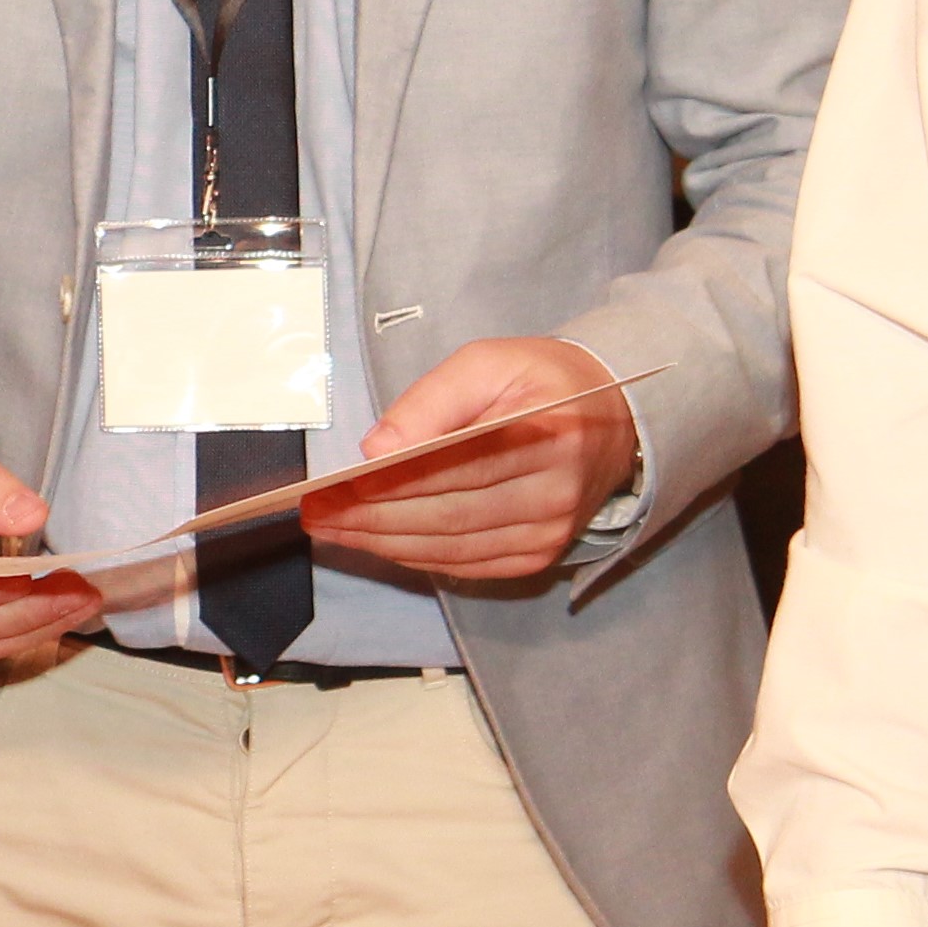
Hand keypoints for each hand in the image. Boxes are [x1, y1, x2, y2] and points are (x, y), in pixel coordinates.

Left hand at [300, 336, 638, 581]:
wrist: (611, 419)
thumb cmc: (538, 382)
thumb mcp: (485, 363)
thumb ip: (429, 402)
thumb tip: (375, 450)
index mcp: (546, 432)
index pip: (455, 466)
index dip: (389, 482)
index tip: (333, 486)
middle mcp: (554, 490)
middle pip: (448, 513)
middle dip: (372, 517)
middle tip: (315, 513)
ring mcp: (551, 530)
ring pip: (452, 545)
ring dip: (383, 542)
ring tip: (332, 528)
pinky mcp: (542, 554)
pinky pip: (468, 563)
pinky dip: (417, 555)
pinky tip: (377, 542)